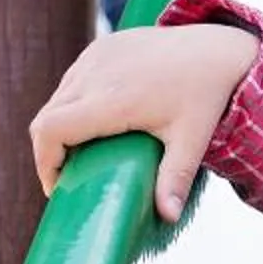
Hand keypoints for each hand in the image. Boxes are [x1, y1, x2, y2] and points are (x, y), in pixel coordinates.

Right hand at [28, 22, 259, 218]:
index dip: (44, 162)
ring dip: (60, 125)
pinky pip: (73, 79)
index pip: (51, 130)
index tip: (58, 186)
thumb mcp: (192, 140)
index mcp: (112, 99)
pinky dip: (72, 102)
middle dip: (50, 150)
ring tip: (81, 151)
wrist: (218, 47)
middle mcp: (97, 73)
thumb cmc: (205, 96)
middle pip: (47, 117)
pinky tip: (93, 120)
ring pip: (57, 97)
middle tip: (69, 176)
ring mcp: (97, 55)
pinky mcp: (102, 46)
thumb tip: (169, 217)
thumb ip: (175, 178)